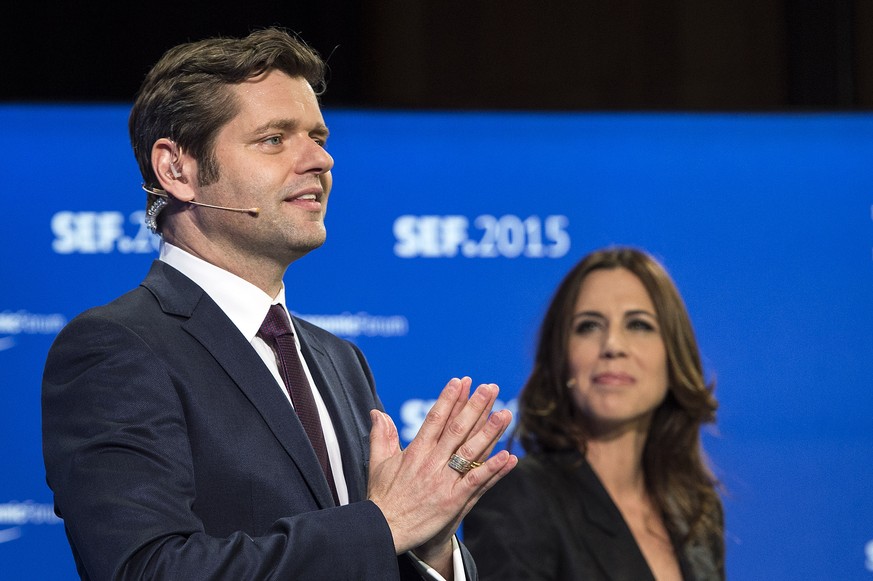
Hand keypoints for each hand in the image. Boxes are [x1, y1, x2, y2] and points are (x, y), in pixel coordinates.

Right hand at [367, 377, 516, 562]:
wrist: (383, 531)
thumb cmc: (382, 498)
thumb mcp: (378, 463)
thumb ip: (381, 435)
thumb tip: (377, 412)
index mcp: (415, 451)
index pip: (435, 418)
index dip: (449, 398)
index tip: (460, 381)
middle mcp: (431, 462)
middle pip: (457, 429)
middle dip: (474, 406)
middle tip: (489, 388)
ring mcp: (443, 481)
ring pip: (470, 451)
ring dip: (489, 431)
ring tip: (505, 413)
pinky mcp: (452, 501)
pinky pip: (476, 481)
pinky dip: (492, 469)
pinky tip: (509, 456)